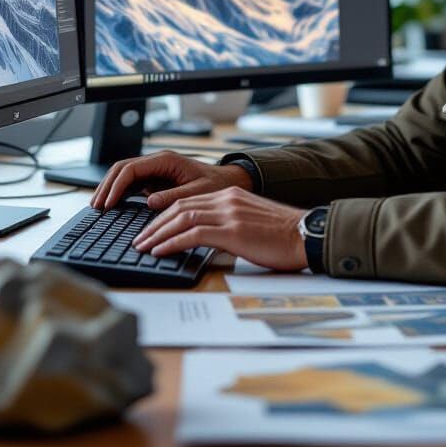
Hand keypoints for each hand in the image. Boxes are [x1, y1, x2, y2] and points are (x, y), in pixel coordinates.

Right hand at [89, 150, 252, 210]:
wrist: (229, 182)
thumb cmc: (217, 185)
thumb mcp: (198, 193)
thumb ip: (174, 196)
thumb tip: (148, 202)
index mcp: (166, 160)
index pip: (131, 169)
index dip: (116, 186)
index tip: (108, 203)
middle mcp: (158, 162)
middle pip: (122, 169)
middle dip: (107, 186)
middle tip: (96, 206)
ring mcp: (155, 171)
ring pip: (124, 175)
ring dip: (110, 189)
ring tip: (99, 207)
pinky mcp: (156, 180)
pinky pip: (132, 183)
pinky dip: (120, 193)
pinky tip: (113, 206)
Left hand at [132, 186, 307, 270]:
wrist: (305, 235)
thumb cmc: (283, 235)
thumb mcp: (251, 221)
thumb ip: (230, 222)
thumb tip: (209, 237)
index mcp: (231, 195)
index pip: (188, 202)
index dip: (166, 216)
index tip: (152, 229)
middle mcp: (227, 199)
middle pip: (180, 208)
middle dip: (155, 224)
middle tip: (140, 239)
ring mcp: (229, 214)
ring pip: (182, 218)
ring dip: (158, 234)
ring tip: (144, 247)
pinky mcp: (232, 231)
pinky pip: (192, 234)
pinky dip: (172, 242)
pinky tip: (160, 251)